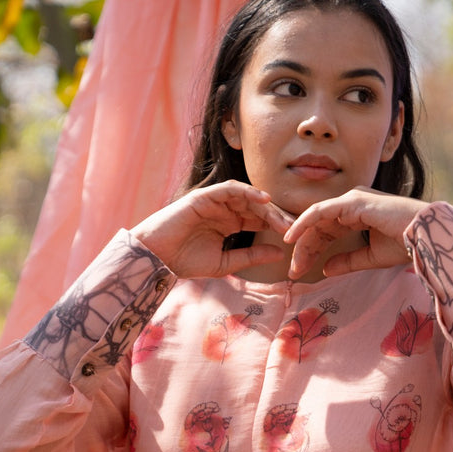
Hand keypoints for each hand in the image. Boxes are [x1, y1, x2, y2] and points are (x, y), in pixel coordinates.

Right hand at [131, 181, 292, 278]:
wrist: (157, 258)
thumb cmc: (185, 261)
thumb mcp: (226, 263)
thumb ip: (252, 256)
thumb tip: (280, 253)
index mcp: (230, 223)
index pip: (259, 219)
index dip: (277, 226)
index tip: (296, 237)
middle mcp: (224, 209)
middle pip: (258, 207)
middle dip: (277, 216)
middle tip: (296, 227)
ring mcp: (215, 201)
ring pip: (247, 197)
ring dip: (266, 206)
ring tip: (282, 218)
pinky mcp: (204, 196)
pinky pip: (230, 188)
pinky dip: (248, 191)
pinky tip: (263, 200)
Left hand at [283, 187, 428, 279]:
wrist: (425, 235)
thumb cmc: (405, 244)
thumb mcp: (370, 257)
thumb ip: (347, 261)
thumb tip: (325, 269)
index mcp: (356, 214)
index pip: (326, 231)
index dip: (311, 251)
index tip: (300, 271)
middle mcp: (351, 204)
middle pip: (318, 226)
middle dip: (304, 249)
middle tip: (294, 271)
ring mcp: (351, 200)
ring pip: (316, 219)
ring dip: (302, 240)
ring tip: (293, 260)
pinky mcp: (352, 201)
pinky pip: (320, 211)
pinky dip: (304, 223)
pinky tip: (292, 237)